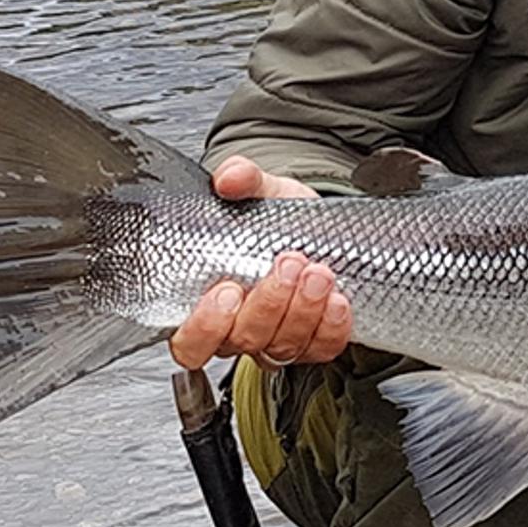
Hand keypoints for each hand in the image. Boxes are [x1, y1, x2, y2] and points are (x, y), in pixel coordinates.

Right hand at [168, 156, 352, 367]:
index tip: (226, 289)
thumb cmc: (276, 219)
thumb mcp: (260, 190)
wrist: (318, 227)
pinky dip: (330, 327)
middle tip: (288, 263)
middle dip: (268, 304)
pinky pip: (321, 347)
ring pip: (281, 347)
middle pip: (242, 340)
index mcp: (207, 304)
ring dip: (303, 310)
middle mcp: (238, 329)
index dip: (205, 326)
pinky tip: (337, 300)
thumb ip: (241, 178)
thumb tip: (229, 178)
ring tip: (318, 272)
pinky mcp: (314, 342)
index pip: (190, 341)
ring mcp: (276, 340)